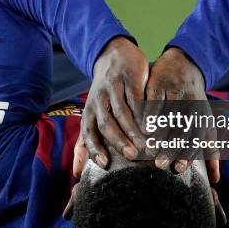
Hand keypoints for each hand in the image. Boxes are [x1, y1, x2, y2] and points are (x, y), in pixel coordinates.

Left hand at [73, 37, 148, 176]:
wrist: (114, 55)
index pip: (88, 133)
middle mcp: (99, 100)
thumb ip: (86, 141)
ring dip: (133, 129)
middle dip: (118, 141)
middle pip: (105, 124)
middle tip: (132, 156)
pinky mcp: (129, 78)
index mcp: (90, 111)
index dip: (95, 148)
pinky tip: (153, 122)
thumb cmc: (105, 93)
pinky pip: (136, 97)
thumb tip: (76, 172)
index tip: (105, 164)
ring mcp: (114, 88)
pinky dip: (143, 111)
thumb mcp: (93, 114)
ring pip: (122, 111)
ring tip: (146, 144)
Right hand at [145, 47, 219, 182]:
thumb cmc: (193, 103)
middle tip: (159, 163)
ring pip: (168, 116)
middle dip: (171, 147)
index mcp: (202, 117)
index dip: (188, 154)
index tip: (178, 168)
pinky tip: (141, 126)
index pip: (196, 139)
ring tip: (148, 148)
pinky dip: (149, 114)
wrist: (185, 66)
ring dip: (159, 134)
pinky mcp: (160, 83)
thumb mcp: (205, 123)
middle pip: (183, 130)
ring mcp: (175, 93)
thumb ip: (209, 149)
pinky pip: (154, 100)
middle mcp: (191, 106)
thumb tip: (216, 181)